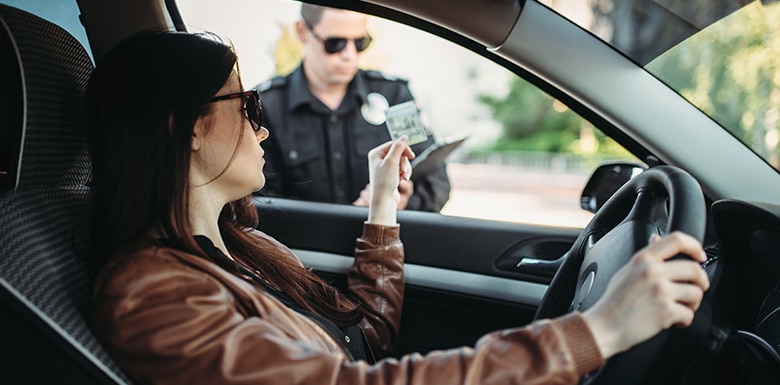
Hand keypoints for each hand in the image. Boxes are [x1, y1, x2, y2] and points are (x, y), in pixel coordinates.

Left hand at [364, 136, 414, 224]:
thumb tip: (404, 136)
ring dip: (405, 169)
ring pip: (402, 161)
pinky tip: (402, 180)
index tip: (411, 156)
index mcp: (376, 154)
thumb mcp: (392, 162)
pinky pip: (401, 169)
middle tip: (404, 170)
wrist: (384, 200)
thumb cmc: (384, 182)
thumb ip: (398, 147)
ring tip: (404, 177)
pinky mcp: (391, 174)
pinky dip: (404, 173)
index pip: (393, 144)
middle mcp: (379, 159)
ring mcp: (385, 167)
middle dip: (404, 162)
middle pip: (399, 152)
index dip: (403, 149)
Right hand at [582, 232, 709, 358]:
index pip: (677, 240)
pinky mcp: (665, 311)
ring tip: (680, 308)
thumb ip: (645, 256)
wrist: (604, 327)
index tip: (699, 256)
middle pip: (694, 269)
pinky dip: (684, 321)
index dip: (694, 246)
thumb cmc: (614, 302)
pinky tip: (672, 321)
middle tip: (696, 289)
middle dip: (701, 282)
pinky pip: (689, 314)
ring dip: (693, 304)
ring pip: (696, 293)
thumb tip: (657, 239)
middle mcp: (652, 272)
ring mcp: (660, 291)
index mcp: (643, 259)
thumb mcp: (626, 271)